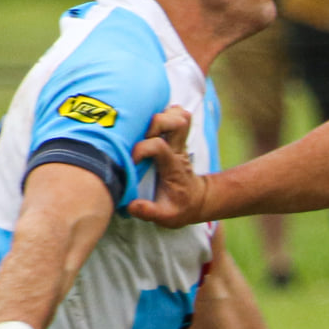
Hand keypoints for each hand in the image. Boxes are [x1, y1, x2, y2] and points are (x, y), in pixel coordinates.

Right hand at [127, 107, 208, 226]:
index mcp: (173, 165)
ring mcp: (178, 140)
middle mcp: (177, 148)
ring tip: (145, 127)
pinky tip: (148, 122)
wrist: (197, 199)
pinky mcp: (175, 137)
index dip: (142, 149)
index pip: (159, 145)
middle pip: (174, 121)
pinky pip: (173, 113)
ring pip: (176, 113)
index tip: (131, 161)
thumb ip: (150, 212)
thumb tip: (131, 205)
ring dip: (161, 114)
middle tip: (140, 135)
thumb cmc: (179, 207)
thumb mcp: (166, 217)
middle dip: (155, 123)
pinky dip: (162, 111)